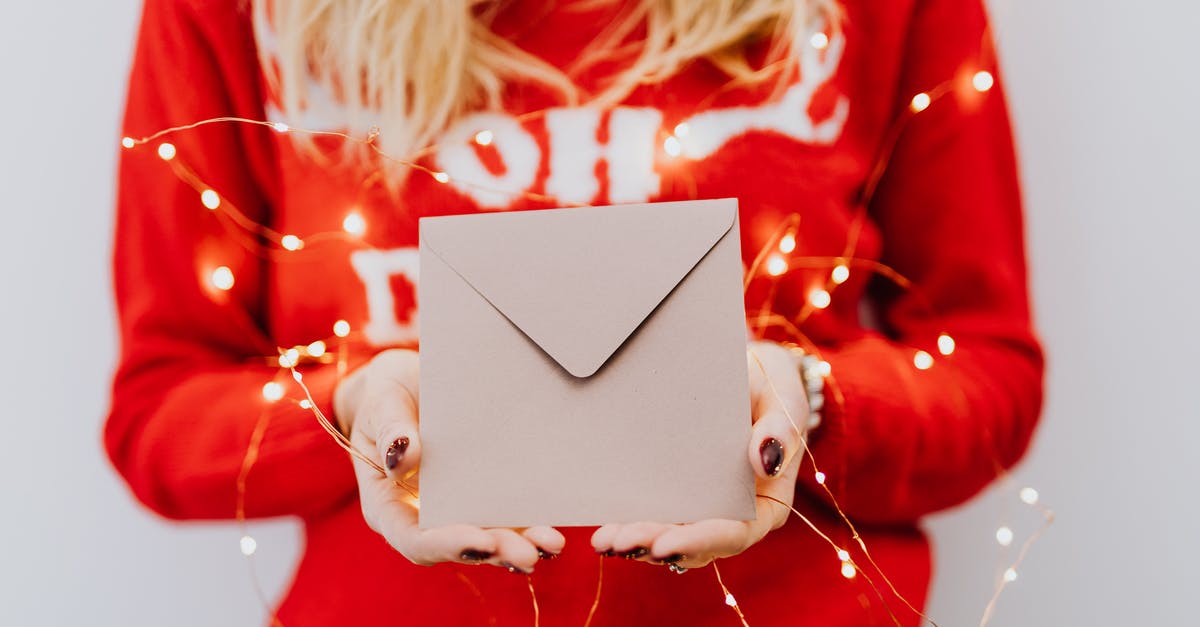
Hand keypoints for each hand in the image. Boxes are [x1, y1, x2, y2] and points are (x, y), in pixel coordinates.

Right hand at [333, 349, 564, 572]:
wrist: (412, 382)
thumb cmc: (388, 395)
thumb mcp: (383, 402)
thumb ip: (390, 429)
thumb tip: (403, 458)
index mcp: (389, 506)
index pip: (415, 539)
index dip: (447, 545)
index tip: (479, 542)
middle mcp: (424, 517)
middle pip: (460, 546)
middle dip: (496, 551)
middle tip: (528, 554)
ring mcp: (458, 508)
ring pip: (490, 537)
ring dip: (522, 543)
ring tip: (551, 544)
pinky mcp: (486, 494)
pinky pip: (509, 514)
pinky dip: (531, 522)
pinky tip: (554, 527)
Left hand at [590, 340, 810, 569]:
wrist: (747, 372)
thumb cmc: (770, 385)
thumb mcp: (783, 397)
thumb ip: (780, 428)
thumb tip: (764, 462)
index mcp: (766, 501)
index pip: (735, 533)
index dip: (700, 542)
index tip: (666, 545)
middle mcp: (734, 513)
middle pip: (694, 543)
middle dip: (655, 545)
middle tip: (619, 542)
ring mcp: (702, 505)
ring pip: (670, 536)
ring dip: (636, 542)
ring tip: (604, 541)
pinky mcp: (676, 491)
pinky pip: (654, 514)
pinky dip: (629, 522)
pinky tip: (604, 528)